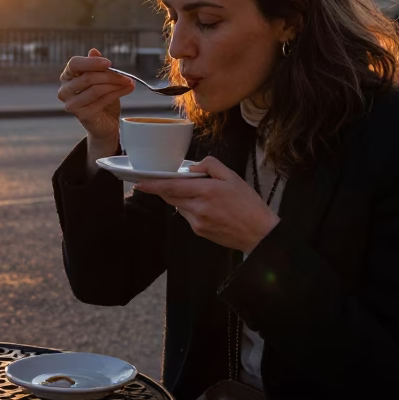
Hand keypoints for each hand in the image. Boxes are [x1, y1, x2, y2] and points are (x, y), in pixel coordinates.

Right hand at [58, 49, 133, 158]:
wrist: (105, 123)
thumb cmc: (101, 98)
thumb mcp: (101, 78)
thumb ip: (96, 66)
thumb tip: (94, 51)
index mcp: (67, 76)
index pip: (74, 64)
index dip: (92, 62)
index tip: (109, 63)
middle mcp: (65, 90)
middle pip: (88, 77)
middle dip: (110, 75)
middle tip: (126, 76)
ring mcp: (72, 104)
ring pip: (96, 89)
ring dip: (116, 84)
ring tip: (129, 82)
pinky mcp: (82, 115)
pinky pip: (102, 101)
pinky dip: (117, 94)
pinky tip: (127, 89)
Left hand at [133, 156, 279, 253]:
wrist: (259, 233)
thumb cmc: (248, 204)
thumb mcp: (233, 177)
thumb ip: (210, 166)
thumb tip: (191, 168)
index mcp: (206, 191)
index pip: (172, 187)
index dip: (153, 185)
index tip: (139, 183)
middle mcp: (198, 208)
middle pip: (171, 197)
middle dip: (164, 190)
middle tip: (159, 182)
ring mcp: (197, 222)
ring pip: (179, 206)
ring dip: (181, 198)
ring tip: (201, 195)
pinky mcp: (199, 232)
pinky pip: (187, 216)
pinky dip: (190, 209)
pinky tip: (208, 208)